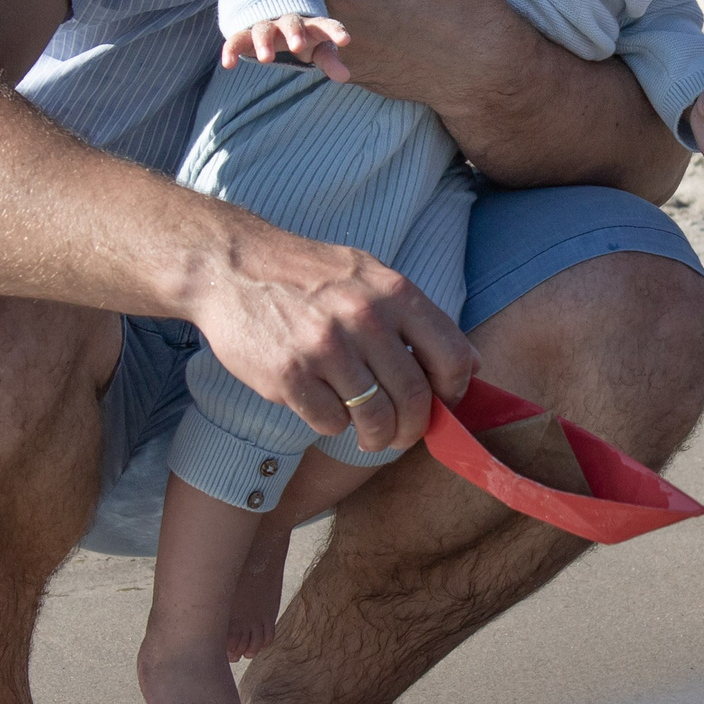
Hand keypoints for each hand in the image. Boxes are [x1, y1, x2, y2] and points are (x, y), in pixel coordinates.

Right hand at [189, 226, 478, 456]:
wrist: (233, 266)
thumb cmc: (308, 275)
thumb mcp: (370, 275)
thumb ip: (417, 316)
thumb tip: (470, 365)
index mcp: (393, 293)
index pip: (451, 358)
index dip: (454, 392)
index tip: (443, 404)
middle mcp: (364, 318)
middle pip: (414, 398)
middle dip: (414, 429)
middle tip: (403, 435)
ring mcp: (325, 347)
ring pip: (376, 418)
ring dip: (377, 437)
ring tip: (370, 437)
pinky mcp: (288, 374)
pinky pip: (330, 421)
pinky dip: (333, 425)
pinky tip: (325, 408)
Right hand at [220, 14, 350, 80]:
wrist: (274, 24)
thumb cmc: (303, 40)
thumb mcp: (318, 50)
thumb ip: (330, 61)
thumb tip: (345, 77)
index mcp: (310, 25)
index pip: (325, 25)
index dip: (335, 31)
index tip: (345, 41)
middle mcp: (287, 23)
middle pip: (291, 22)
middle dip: (294, 32)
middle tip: (297, 46)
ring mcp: (265, 27)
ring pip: (262, 29)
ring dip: (264, 42)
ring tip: (265, 60)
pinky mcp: (245, 36)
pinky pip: (236, 40)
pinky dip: (231, 50)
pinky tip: (228, 65)